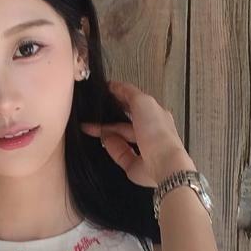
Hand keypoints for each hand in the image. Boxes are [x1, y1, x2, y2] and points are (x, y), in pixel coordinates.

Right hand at [79, 78, 193, 187]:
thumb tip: (115, 85)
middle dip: (108, 117)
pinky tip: (102, 142)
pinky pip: (120, 154)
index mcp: (156, 115)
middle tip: (92, 112)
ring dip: (105, 132)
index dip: (121, 96)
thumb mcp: (143, 101)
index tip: (104, 92)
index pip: (136, 103)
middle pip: (126, 122)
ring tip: (88, 127)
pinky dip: (111, 148)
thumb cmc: (157, 132)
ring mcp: (143, 150)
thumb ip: (128, 92)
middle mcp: (150, 133)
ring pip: (120, 138)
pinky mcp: (134, 165)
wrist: (162, 163)